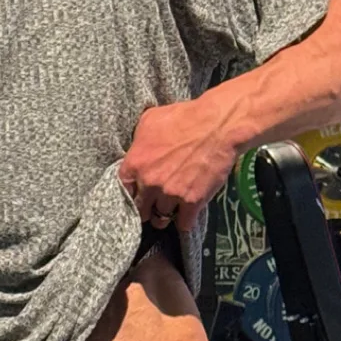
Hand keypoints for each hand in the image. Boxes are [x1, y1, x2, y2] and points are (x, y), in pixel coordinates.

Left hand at [118, 97, 238, 233]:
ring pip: (160, 219)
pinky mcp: (192, 202)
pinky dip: (184, 222)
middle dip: (145, 208)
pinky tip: (185, 219)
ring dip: (163, 217)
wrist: (217, 125)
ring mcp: (171, 194)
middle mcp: (150, 182)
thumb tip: (137, 147)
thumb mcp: (150, 119)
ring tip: (167, 214)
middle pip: (139, 209)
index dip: (130, 192)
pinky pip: (183, 223)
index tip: (136, 192)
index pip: (123, 188)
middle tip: (150, 206)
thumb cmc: (184, 117)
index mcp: (135, 163)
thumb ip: (138, 139)